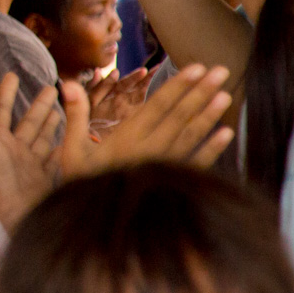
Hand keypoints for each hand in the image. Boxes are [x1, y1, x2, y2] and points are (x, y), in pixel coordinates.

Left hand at [0, 75, 62, 231]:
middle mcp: (13, 151)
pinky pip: (54, 159)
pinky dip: (61, 147)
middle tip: (51, 87)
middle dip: (37, 105)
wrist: (10, 218)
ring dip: (49, 122)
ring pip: (42, 138)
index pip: (0, 110)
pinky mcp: (44, 179)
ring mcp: (30, 166)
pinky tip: (70, 137)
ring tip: (60, 107)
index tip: (12, 74)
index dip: (4, 93)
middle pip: (27, 122)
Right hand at [59, 65, 233, 177]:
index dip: (178, 86)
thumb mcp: (72, 151)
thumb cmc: (83, 184)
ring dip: (209, 116)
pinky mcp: (172, 183)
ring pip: (190, 137)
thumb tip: (67, 84)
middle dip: (200, 92)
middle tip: (221, 71)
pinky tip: (226, 134)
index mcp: (126, 140)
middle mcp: (149, 151)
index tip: (197, 68)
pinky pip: (196, 163)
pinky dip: (213, 149)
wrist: (98, 225)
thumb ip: (75, 115)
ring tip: (226, 95)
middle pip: (179, 117)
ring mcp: (164, 168)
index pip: (158, 106)